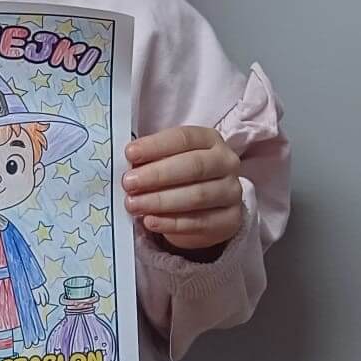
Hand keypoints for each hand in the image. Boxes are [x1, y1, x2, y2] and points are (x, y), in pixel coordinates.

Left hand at [124, 126, 242, 254]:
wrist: (206, 212)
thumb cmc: (181, 179)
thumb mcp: (168, 162)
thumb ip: (151, 161)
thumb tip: (129, 166)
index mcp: (210, 140)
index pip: (184, 138)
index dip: (155, 145)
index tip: (130, 154)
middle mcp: (226, 162)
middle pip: (193, 166)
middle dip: (157, 175)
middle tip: (129, 183)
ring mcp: (231, 192)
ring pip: (197, 196)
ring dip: (160, 201)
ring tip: (134, 204)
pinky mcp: (231, 220)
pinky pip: (199, 223)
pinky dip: (171, 223)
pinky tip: (150, 221)